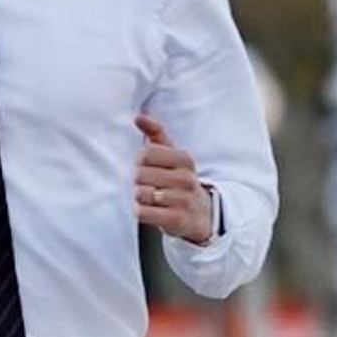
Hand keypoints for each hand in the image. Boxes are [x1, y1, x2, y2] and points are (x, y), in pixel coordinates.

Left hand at [133, 113, 212, 244]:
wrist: (200, 214)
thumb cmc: (178, 180)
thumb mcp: (172, 156)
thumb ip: (156, 134)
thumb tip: (139, 116)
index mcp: (185, 159)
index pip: (147, 153)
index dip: (138, 161)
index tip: (142, 167)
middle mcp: (186, 178)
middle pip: (142, 174)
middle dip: (136, 180)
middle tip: (140, 184)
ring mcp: (183, 200)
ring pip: (143, 193)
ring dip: (137, 197)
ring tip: (143, 197)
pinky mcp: (177, 219)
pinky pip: (146, 213)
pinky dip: (139, 211)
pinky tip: (143, 209)